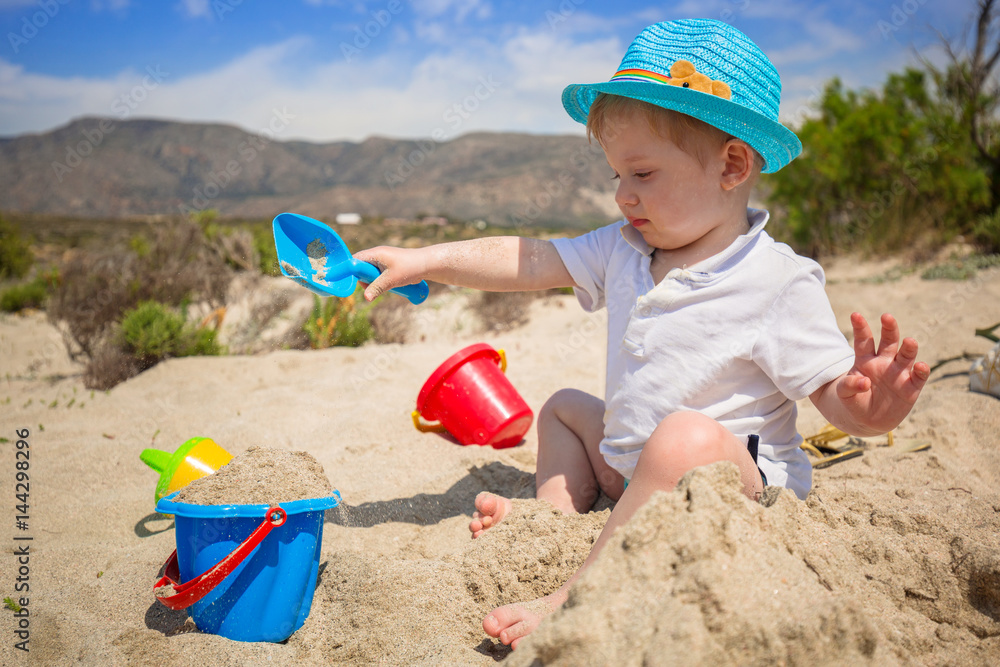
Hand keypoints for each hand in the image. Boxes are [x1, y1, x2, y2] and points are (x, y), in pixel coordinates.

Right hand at [352, 246, 427, 300]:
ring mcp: (383, 260)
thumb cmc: (410, 268)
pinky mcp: (388, 266)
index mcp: (375, 253)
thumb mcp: (392, 280)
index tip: (356, 282)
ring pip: (370, 272)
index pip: (355, 259)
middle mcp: (377, 255)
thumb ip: (377, 288)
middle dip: (365, 279)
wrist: (427, 265)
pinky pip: (378, 274)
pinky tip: (388, 285)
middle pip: (361, 267)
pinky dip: (380, 280)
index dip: (352, 270)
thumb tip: (365, 298)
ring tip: (385, 285)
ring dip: (373, 281)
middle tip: (373, 286)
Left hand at [835, 312, 929, 433]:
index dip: (861, 328)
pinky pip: (919, 377)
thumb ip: (849, 385)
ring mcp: (899, 373)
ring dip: (909, 348)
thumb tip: (864, 381)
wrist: (868, 420)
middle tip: (887, 317)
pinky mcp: (911, 387)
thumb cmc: (854, 401)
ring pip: (906, 356)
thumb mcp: (844, 394)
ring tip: (909, 341)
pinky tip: (920, 366)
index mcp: (866, 359)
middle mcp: (884, 362)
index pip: (864, 341)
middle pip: (889, 341)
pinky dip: (921, 371)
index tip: (855, 315)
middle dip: (889, 329)